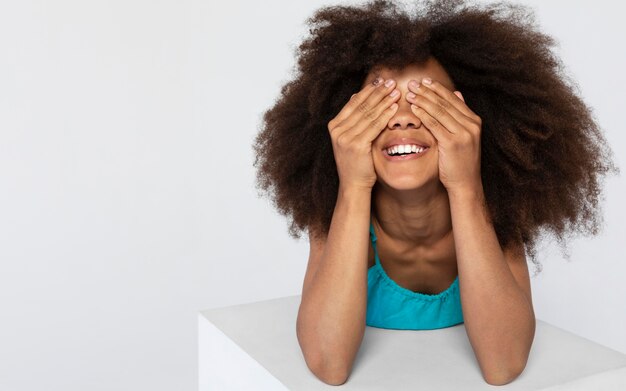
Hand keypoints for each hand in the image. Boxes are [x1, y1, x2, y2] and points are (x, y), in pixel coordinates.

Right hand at [327, 77, 400, 190]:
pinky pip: (374, 126)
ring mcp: (346, 138)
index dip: (368, 91)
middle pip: (362, 106)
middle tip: (391, 82)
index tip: (381, 81)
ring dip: (384, 101)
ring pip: (369, 114)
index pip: (354, 103)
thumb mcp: (350, 137)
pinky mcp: (356, 145)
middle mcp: (337, 130)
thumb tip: (356, 95)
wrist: (353, 184)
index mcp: (334, 126)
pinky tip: (394, 107)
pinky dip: (385, 115)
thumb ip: (353, 119)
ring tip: (395, 91)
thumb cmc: (356, 162)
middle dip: (378, 92)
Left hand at [406, 77, 482, 194]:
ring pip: (440, 111)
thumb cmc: (461, 161)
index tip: (424, 81)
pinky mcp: (453, 143)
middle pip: (445, 103)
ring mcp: (463, 133)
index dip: (438, 89)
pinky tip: (414, 108)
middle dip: (428, 91)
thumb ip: (460, 115)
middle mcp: (471, 124)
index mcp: (474, 120)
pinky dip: (423, 115)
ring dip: (423, 100)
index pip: (453, 99)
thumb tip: (458, 93)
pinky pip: (435, 125)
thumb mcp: (464, 135)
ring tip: (410, 92)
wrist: (465, 184)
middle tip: (413, 82)